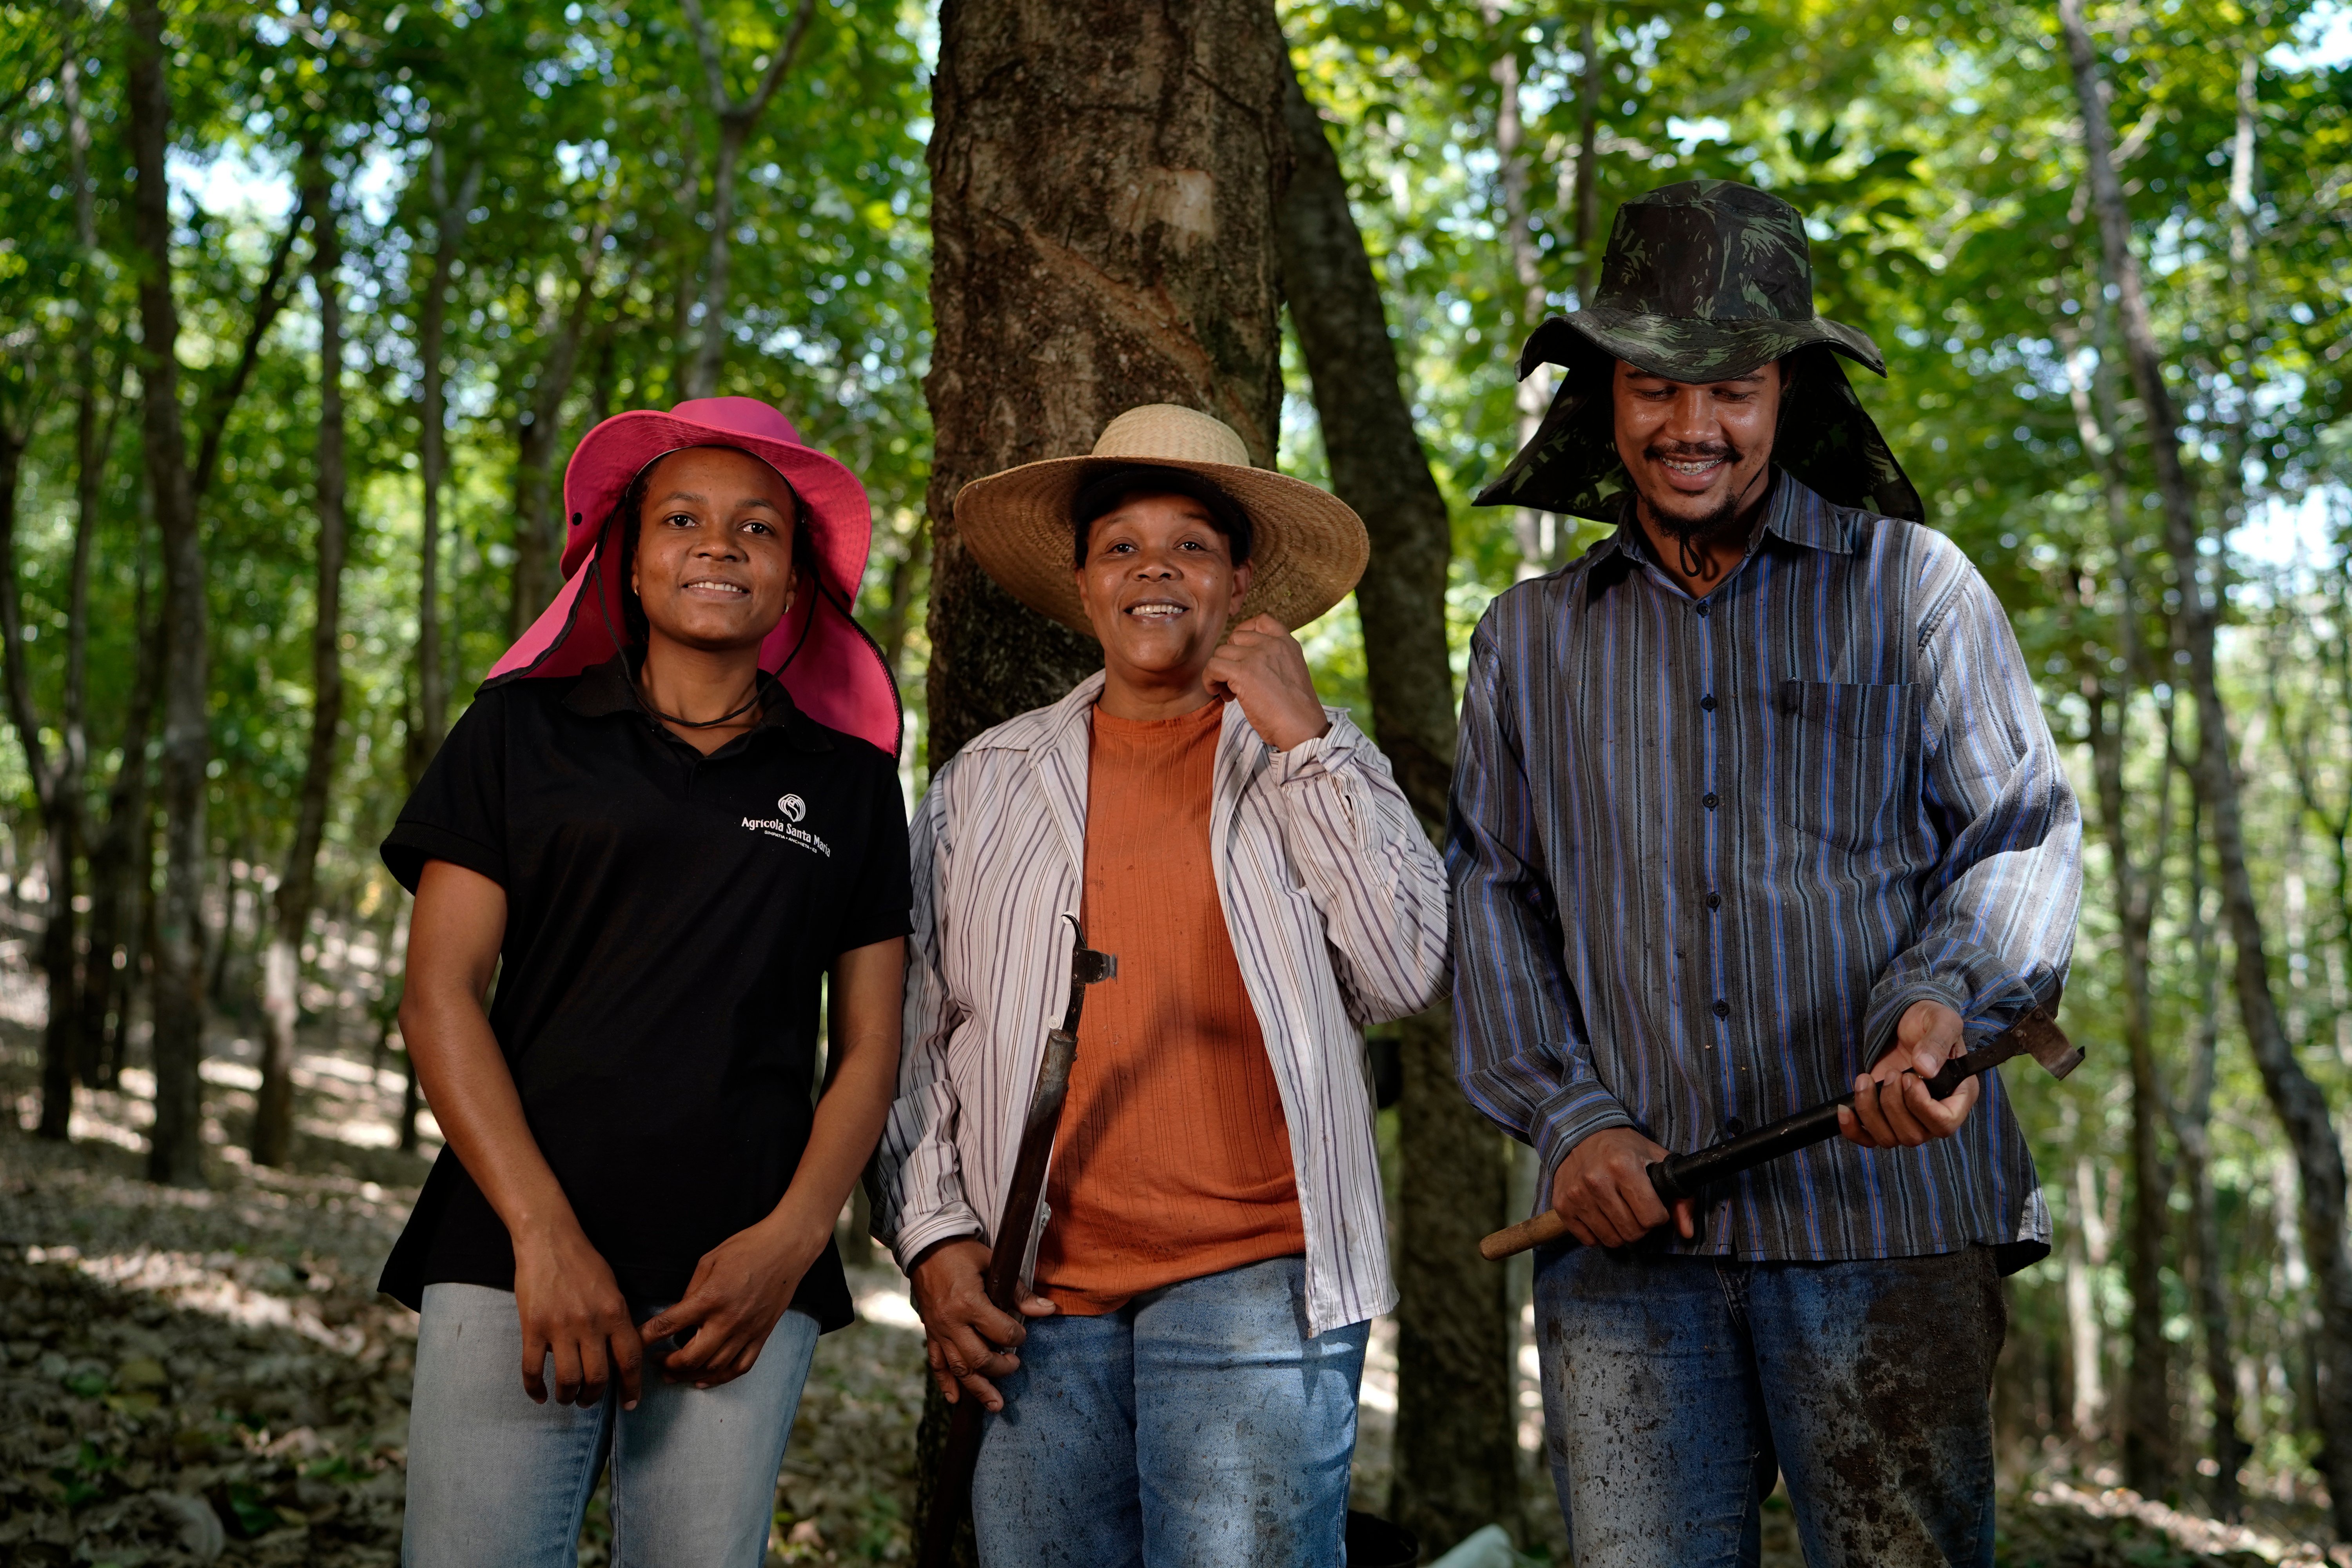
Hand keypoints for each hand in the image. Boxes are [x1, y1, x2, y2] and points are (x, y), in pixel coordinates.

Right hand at [511, 1222, 644, 1408]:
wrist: (549, 1240)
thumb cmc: (584, 1263)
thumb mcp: (613, 1289)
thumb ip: (618, 1321)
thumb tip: (619, 1356)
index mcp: (615, 1313)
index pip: (629, 1360)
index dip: (631, 1387)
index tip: (630, 1404)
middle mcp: (591, 1323)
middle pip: (597, 1377)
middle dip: (594, 1397)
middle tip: (589, 1400)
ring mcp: (560, 1327)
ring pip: (568, 1379)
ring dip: (568, 1396)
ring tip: (567, 1397)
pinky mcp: (532, 1327)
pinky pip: (532, 1370)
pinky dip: (535, 1389)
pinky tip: (539, 1395)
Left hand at [636, 1214, 826, 1389]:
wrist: (787, 1248)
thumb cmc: (746, 1247)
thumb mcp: (708, 1261)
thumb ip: (691, 1292)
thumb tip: (678, 1318)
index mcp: (710, 1298)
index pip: (668, 1325)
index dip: (645, 1337)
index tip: (633, 1344)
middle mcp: (728, 1320)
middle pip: (690, 1358)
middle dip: (667, 1365)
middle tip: (656, 1362)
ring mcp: (747, 1331)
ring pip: (713, 1368)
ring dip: (689, 1375)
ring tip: (673, 1373)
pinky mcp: (762, 1335)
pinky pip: (740, 1367)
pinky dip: (720, 1378)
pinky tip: (704, 1379)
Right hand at [907, 1238, 1055, 1411]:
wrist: (925, 1247)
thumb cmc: (962, 1253)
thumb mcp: (992, 1264)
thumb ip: (1019, 1291)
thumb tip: (1048, 1310)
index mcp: (969, 1303)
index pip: (1001, 1332)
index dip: (1018, 1337)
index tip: (1023, 1334)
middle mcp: (952, 1322)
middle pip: (979, 1359)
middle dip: (1001, 1368)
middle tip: (1015, 1365)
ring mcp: (939, 1331)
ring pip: (958, 1369)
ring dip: (978, 1389)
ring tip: (996, 1405)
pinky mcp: (930, 1333)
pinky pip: (936, 1364)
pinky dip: (946, 1384)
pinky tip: (956, 1399)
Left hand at [1203, 614, 1330, 751]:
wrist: (1302, 728)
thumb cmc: (1295, 711)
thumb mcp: (1291, 674)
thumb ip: (1273, 660)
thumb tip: (1240, 662)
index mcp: (1287, 644)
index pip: (1261, 620)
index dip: (1244, 634)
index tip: (1241, 654)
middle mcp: (1273, 645)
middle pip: (1235, 638)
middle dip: (1231, 658)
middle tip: (1235, 682)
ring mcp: (1258, 656)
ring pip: (1221, 653)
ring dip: (1219, 672)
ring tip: (1230, 693)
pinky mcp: (1243, 673)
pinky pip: (1212, 666)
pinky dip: (1210, 680)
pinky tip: (1221, 694)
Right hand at [1551, 1127, 1694, 1247]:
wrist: (1581, 1134)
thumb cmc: (1624, 1149)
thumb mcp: (1657, 1161)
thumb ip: (1680, 1196)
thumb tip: (1687, 1232)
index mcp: (1623, 1166)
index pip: (1652, 1217)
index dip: (1658, 1215)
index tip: (1653, 1204)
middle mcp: (1597, 1181)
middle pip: (1632, 1233)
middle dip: (1641, 1226)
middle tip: (1636, 1209)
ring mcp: (1577, 1195)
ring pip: (1611, 1240)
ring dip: (1621, 1232)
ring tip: (1620, 1212)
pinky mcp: (1562, 1206)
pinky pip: (1589, 1240)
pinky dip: (1599, 1234)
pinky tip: (1601, 1215)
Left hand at [1839, 999, 1977, 1148]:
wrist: (1907, 1021)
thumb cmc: (1930, 1021)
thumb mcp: (1941, 1021)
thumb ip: (1937, 1042)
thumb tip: (1925, 1069)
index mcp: (1958, 1095)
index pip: (1945, 1124)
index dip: (1923, 1107)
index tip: (1909, 1078)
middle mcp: (1935, 1113)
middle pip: (1914, 1135)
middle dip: (1894, 1104)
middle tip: (1892, 1073)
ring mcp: (1909, 1118)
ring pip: (1889, 1138)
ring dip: (1871, 1111)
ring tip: (1866, 1079)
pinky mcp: (1884, 1115)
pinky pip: (1869, 1138)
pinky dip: (1853, 1129)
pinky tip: (1844, 1109)